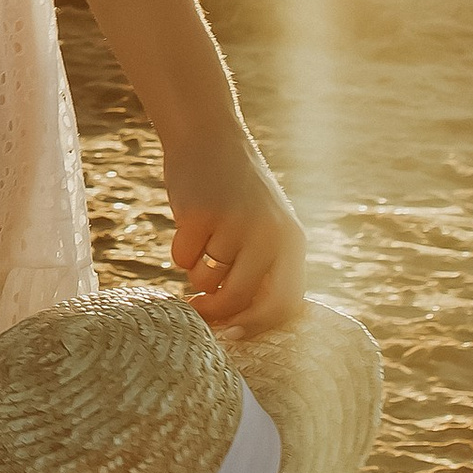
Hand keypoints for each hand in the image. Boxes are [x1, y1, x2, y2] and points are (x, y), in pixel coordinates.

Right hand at [164, 124, 307, 336]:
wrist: (208, 137)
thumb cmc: (235, 193)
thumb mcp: (266, 227)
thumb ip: (265, 269)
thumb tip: (242, 325)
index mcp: (292, 242)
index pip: (284, 304)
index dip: (256, 326)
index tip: (232, 335)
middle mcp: (269, 235)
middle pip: (241, 298)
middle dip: (216, 313)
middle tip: (197, 311)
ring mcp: (235, 224)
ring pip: (208, 279)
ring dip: (197, 272)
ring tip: (201, 243)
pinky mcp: (201, 215)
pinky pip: (183, 257)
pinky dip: (180, 249)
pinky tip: (188, 222)